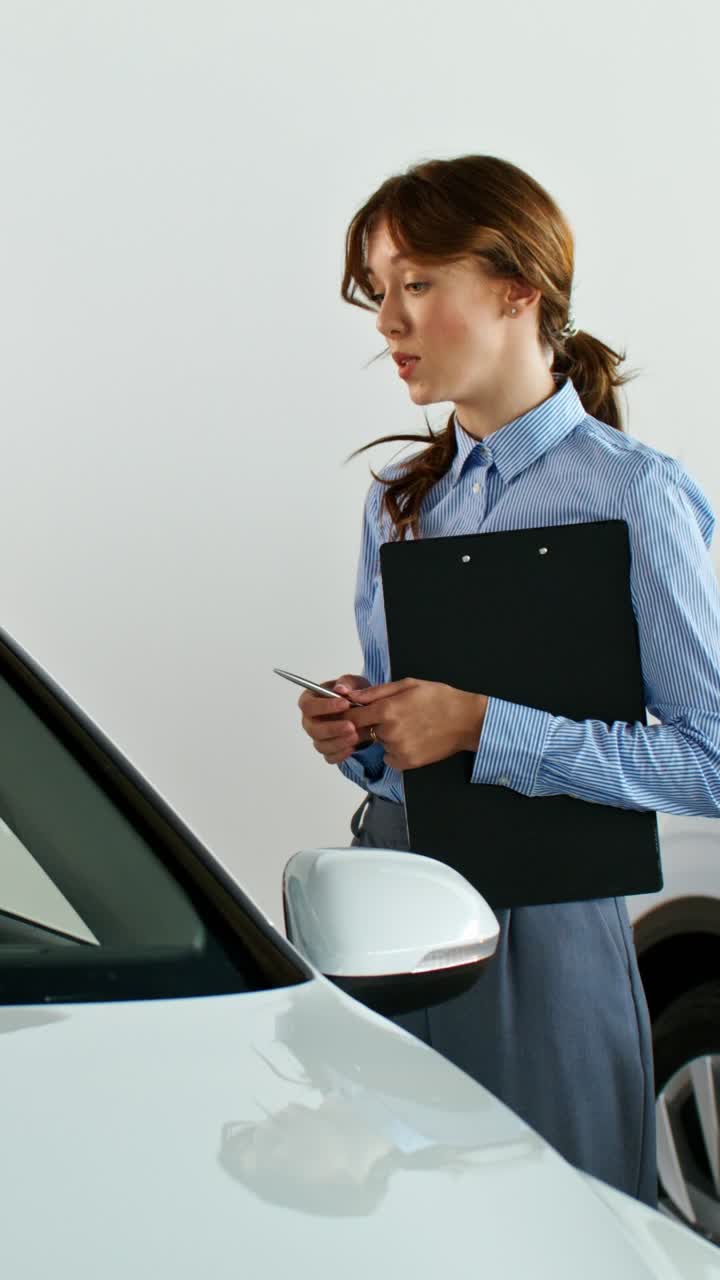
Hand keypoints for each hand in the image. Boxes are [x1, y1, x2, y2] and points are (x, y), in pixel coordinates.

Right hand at [299, 673, 370, 765]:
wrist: (365, 711)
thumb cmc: (353, 694)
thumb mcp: (354, 683)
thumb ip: (347, 683)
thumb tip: (340, 689)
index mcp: (310, 701)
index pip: (308, 705)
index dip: (324, 706)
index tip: (345, 704)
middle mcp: (310, 720)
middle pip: (312, 728)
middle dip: (332, 728)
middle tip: (351, 725)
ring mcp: (317, 737)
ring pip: (321, 745)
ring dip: (338, 742)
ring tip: (356, 736)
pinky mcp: (327, 750)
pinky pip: (329, 757)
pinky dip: (340, 754)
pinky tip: (352, 747)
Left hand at [346, 678, 487, 770]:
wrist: (466, 720)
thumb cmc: (438, 697)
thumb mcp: (407, 685)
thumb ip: (376, 692)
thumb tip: (350, 696)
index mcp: (387, 709)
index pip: (352, 717)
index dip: (350, 715)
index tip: (354, 713)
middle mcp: (389, 732)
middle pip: (365, 730)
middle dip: (373, 723)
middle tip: (396, 715)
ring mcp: (398, 749)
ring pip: (380, 743)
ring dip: (387, 737)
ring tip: (410, 726)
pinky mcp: (407, 763)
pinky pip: (390, 758)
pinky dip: (396, 751)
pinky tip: (413, 739)